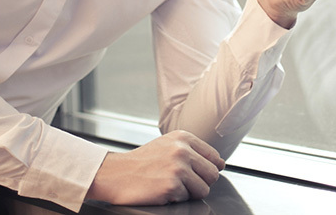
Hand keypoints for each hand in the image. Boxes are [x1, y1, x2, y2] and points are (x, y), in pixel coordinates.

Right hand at [85, 131, 224, 204]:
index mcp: (184, 137)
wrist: (115, 174)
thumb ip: (194, 151)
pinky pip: (187, 199)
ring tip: (170, 185)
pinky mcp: (171, 186)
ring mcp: (177, 168)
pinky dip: (175, 198)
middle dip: (200, 182)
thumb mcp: (167, 145)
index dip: (206, 169)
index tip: (194, 172)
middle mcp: (182, 150)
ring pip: (204, 189)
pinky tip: (161, 190)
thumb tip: (220, 164)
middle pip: (213, 174)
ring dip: (189, 192)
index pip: (214, 157)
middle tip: (181, 182)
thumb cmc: (142, 162)